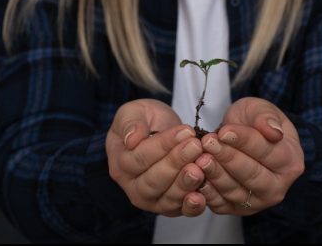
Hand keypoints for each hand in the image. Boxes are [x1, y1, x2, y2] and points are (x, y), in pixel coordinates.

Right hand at [106, 99, 209, 216]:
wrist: (158, 130)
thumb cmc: (144, 120)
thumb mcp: (133, 112)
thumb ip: (130, 123)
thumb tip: (131, 140)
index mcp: (119, 163)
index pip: (139, 157)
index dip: (163, 145)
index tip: (185, 131)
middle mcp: (132, 186)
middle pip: (153, 181)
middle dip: (176, 163)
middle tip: (196, 146)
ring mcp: (151, 200)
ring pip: (167, 198)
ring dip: (185, 184)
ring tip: (201, 167)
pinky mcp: (171, 207)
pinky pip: (180, 210)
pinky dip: (191, 207)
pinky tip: (201, 197)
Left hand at [195, 96, 303, 214]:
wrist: (238, 137)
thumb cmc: (252, 122)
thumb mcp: (260, 109)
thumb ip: (266, 117)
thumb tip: (273, 132)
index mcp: (290, 162)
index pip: (268, 153)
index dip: (245, 142)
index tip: (224, 132)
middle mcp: (277, 187)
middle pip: (252, 175)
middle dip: (227, 158)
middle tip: (207, 144)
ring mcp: (258, 201)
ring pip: (235, 191)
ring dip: (215, 175)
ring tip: (200, 157)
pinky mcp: (237, 209)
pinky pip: (221, 204)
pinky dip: (207, 192)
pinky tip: (195, 176)